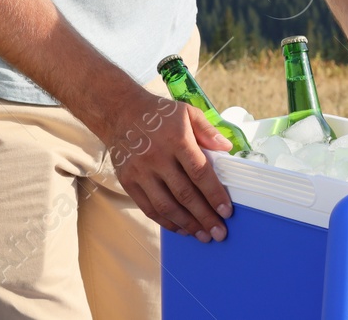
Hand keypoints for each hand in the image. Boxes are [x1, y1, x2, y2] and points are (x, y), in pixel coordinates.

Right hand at [98, 88, 234, 242]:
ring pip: (166, 206)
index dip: (214, 194)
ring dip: (187, 224)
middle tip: (219, 233)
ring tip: (202, 235)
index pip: (200, 172)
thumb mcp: (187, 112)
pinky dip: (166, 222)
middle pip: (185, 194)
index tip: (227, 211)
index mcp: (177, 140)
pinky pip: (149, 208)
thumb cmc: (159, 114)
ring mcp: (140, 172)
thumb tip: (227, 149)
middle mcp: (157, 158)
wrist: (120, 113)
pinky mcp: (128, 182)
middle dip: (204, 217)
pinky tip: (180, 228)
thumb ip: (208, 131)